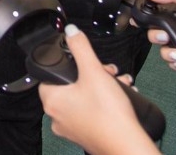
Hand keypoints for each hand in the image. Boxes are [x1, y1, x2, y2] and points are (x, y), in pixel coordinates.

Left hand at [39, 25, 160, 154]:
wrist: (126, 144)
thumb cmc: (108, 113)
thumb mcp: (94, 71)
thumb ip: (81, 48)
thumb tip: (71, 31)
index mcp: (52, 101)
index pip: (49, 76)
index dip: (68, 65)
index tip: (84, 62)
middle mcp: (57, 117)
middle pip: (69, 86)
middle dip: (91, 74)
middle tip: (106, 71)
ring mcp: (70, 128)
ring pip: (82, 98)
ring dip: (100, 86)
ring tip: (117, 82)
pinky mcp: (85, 135)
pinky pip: (90, 112)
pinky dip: (103, 102)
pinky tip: (119, 98)